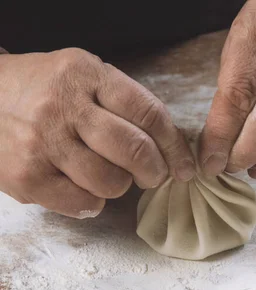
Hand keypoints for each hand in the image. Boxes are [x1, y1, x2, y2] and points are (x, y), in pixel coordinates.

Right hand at [0, 48, 194, 217]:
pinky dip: (93, 202)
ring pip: (112, 181)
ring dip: (120, 186)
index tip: (184, 165)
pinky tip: (82, 187)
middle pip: (135, 150)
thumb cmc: (43, 91)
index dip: (175, 146)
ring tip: (107, 174)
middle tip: (152, 176)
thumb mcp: (83, 78)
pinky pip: (84, 204)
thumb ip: (124, 103)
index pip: (149, 113)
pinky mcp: (27, 176)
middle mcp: (64, 106)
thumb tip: (170, 148)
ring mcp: (44, 142)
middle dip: (155, 171)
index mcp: (87, 75)